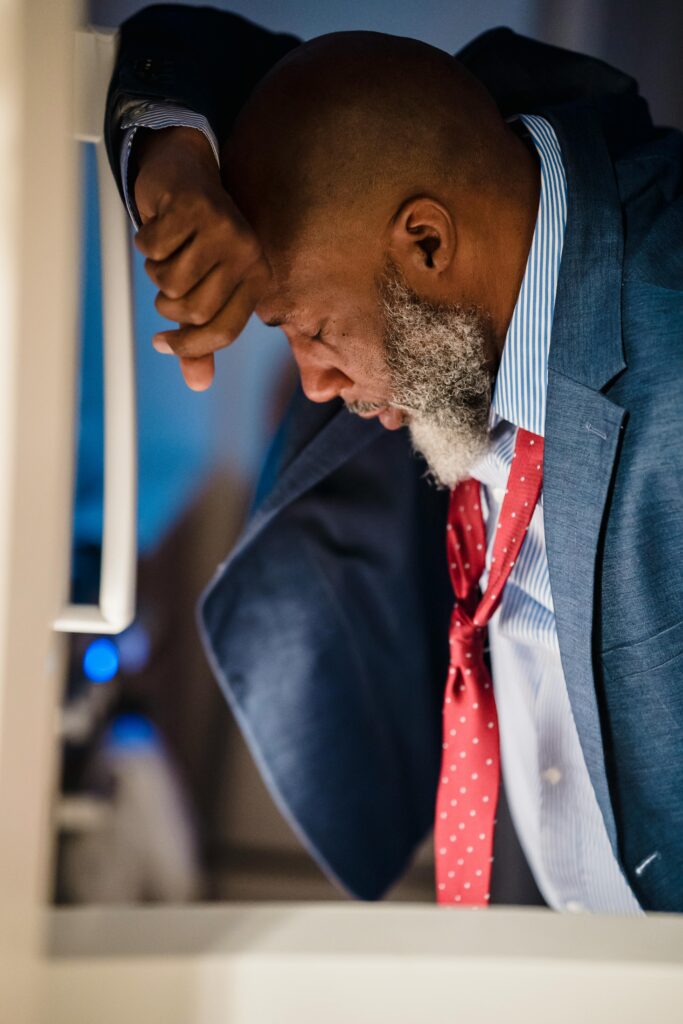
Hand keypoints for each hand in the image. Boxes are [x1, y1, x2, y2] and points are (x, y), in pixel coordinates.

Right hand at [133, 126, 270, 389]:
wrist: (186, 173)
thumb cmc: (195, 240)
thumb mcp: (203, 289)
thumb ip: (200, 336)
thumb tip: (199, 384)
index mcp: (256, 279)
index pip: (223, 331)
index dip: (188, 346)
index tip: (161, 343)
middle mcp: (247, 255)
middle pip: (192, 310)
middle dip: (166, 303)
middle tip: (165, 282)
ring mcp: (225, 229)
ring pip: (170, 280)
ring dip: (154, 270)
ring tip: (166, 250)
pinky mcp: (196, 206)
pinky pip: (153, 248)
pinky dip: (145, 241)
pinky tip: (158, 224)